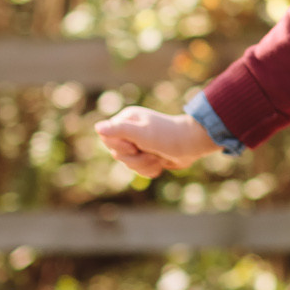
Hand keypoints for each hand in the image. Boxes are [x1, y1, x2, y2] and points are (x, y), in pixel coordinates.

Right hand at [94, 107, 218, 177]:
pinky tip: (160, 163)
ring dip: (144, 165)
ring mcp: (138, 144)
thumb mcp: (141, 133)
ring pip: (128, 164)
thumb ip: (119, 130)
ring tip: (157, 158)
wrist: (191, 145)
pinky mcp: (147, 155)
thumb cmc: (166, 135)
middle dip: (135, 158)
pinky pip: (139, 170)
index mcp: (126, 120)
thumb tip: (97, 127)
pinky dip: (150, 170)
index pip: (107, 138)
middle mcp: (130, 131)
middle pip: (117, 154)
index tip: (134, 146)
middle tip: (150, 151)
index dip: (120, 147)